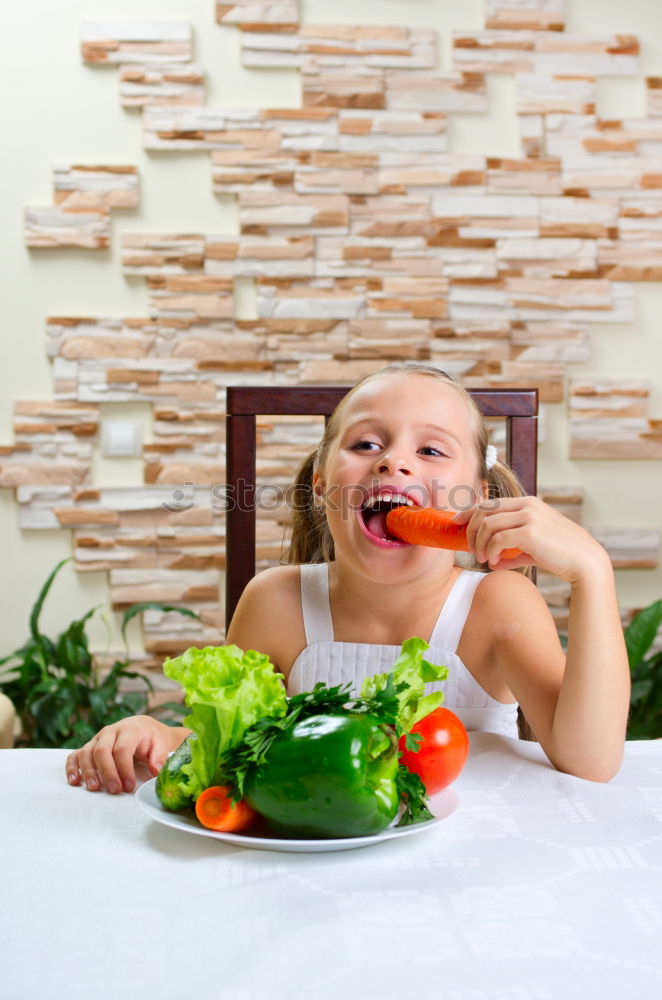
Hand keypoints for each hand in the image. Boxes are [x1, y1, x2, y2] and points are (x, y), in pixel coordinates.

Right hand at [65, 716, 188, 794]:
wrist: (142, 728)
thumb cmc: (151, 740)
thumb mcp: (160, 745)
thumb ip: (159, 757)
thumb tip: (156, 770)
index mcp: (129, 730)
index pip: (122, 749)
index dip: (124, 769)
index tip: (129, 787)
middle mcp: (110, 732)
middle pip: (102, 751)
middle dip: (107, 773)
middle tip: (114, 791)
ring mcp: (97, 739)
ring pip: (86, 753)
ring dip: (88, 772)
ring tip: (95, 789)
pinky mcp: (89, 746)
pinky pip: (75, 755)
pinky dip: (72, 767)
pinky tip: (74, 781)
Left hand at [453, 496, 610, 583]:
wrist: (584, 561)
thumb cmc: (560, 555)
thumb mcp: (533, 547)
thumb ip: (512, 550)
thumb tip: (493, 560)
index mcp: (528, 503)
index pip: (490, 502)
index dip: (469, 512)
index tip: (456, 524)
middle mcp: (527, 505)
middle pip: (484, 511)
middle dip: (470, 530)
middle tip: (470, 549)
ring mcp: (529, 516)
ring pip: (488, 525)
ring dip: (479, 543)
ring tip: (482, 558)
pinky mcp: (530, 532)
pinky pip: (497, 539)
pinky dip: (490, 551)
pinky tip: (493, 562)